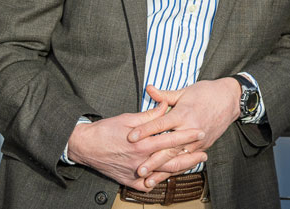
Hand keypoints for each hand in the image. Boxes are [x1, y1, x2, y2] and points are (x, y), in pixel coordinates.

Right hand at [67, 102, 206, 190]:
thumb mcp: (129, 118)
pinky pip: (149, 184)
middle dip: (189, 155)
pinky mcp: (129, 181)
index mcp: (142, 143)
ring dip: (180, 168)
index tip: (200, 131)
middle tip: (204, 152)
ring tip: (194, 163)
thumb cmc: (106, 130)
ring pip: (163, 173)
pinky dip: (161, 180)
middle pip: (171, 159)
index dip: (187, 135)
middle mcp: (140, 160)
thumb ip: (151, 115)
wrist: (85, 146)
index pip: (171, 139)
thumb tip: (166, 105)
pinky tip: (171, 176)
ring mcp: (135, 173)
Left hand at [127, 79, 240, 177]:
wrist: (230, 99)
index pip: (161, 123)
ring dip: (163, 170)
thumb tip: (148, 89)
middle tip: (139, 169)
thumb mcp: (185, 91)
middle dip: (153, 160)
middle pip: (169, 147)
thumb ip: (165, 95)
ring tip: (150, 179)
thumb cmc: (206, 93)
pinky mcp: (204, 146)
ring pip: (178, 158)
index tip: (131, 137)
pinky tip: (165, 176)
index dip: (145, 130)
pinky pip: (188, 160)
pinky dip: (176, 169)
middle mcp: (191, 128)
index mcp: (184, 113)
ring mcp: (199, 140)